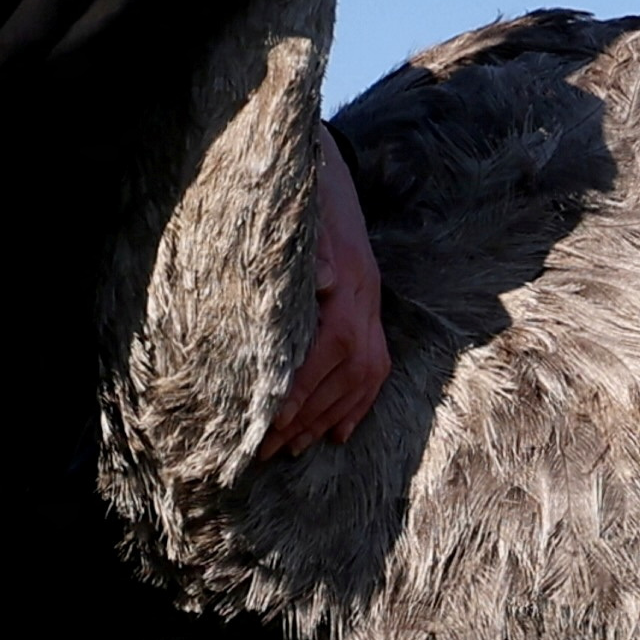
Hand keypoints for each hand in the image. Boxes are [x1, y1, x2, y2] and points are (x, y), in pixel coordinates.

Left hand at [263, 128, 388, 457]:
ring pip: (356, 388)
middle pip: (335, 386)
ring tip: (293, 451)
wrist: (337, 185)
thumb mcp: (311, 229)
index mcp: (348, 304)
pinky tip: (336, 435)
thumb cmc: (314, 211)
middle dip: (300, 423)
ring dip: (324, 423)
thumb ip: (319, 257)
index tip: (265, 429)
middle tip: (264, 454)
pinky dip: (356, 409)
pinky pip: (372, 377)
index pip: (317, 365)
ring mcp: (374, 324)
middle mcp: (367, 320)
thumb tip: (326, 279)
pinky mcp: (375, 326)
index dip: (292, 401)